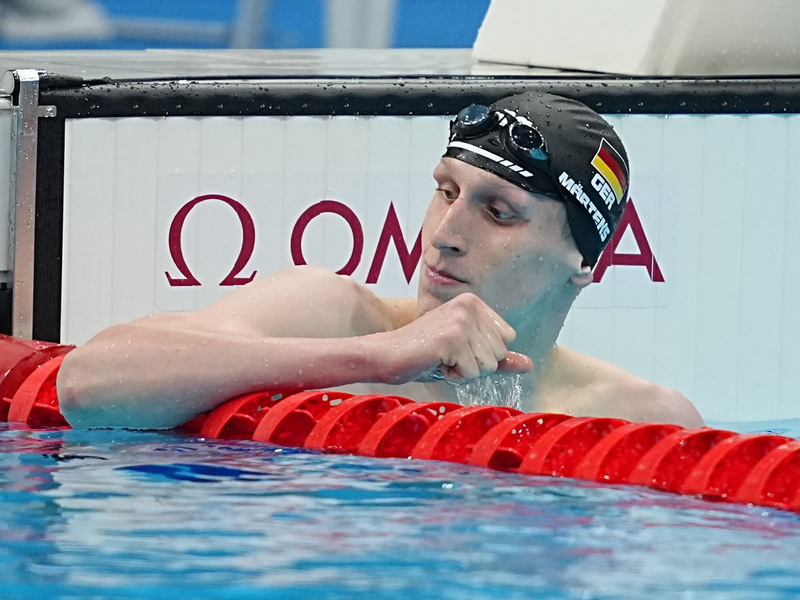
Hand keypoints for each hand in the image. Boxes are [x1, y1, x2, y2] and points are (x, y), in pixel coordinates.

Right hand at [379, 293, 532, 384]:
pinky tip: (435, 362)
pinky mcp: (452, 339)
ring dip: (464, 371)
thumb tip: (529, 365)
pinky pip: (471, 372)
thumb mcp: (466, 353)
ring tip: (441, 358)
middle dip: (475, 364)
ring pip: (487, 365)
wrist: (387, 355)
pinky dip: (454, 375)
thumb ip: (498, 358)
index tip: (457, 347)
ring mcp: (461, 321)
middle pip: (499, 353)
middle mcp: (470, 305)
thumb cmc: (425, 354)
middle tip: (446, 354)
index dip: (484, 352)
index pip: (507, 338)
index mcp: (475, 302)